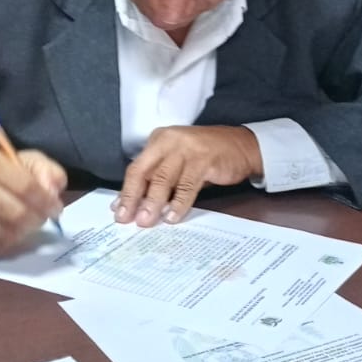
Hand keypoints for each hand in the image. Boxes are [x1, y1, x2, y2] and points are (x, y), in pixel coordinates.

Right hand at [0, 147, 64, 253]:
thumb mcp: (24, 160)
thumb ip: (46, 171)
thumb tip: (53, 192)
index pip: (25, 187)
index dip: (46, 202)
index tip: (56, 209)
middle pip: (15, 214)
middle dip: (36, 221)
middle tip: (42, 219)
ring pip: (5, 234)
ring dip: (24, 233)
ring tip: (28, 225)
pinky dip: (9, 242)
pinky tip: (12, 232)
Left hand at [115, 126, 262, 226]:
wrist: (243, 146)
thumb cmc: (208, 156)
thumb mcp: (179, 162)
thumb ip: (159, 179)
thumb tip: (136, 203)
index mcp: (159, 140)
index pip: (137, 167)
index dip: (126, 191)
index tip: (118, 211)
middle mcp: (170, 141)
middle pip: (144, 172)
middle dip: (133, 198)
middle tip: (127, 218)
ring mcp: (187, 148)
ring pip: (163, 179)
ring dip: (153, 203)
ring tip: (147, 221)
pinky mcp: (204, 159)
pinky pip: (187, 185)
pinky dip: (178, 203)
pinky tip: (173, 216)